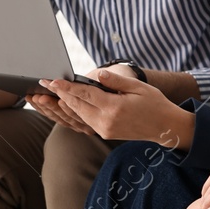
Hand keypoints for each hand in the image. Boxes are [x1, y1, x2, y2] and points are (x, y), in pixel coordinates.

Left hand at [40, 66, 184, 142]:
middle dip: (60, 94)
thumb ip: (116, 81)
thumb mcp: (138, 87)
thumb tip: (97, 74)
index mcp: (114, 108)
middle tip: (45, 83)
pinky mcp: (104, 133)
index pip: (85, 95)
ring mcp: (104, 129)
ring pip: (78, 114)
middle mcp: (105, 121)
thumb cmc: (154, 103)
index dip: (67, 87)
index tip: (52, 81)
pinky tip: (68, 103)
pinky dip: (74, 111)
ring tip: (51, 93)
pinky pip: (84, 120)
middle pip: (76, 105)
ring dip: (64, 103)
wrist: (164, 127)